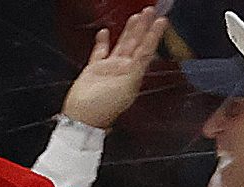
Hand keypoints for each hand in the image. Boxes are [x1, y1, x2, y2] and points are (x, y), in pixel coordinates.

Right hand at [61, 4, 170, 131]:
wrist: (82, 119)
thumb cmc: (103, 109)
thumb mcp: (126, 88)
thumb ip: (135, 70)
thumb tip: (143, 56)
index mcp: (133, 75)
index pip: (147, 50)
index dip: (154, 35)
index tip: (161, 21)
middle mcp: (123, 70)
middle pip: (136, 43)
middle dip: (144, 27)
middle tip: (150, 11)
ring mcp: (108, 69)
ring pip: (121, 44)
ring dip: (129, 30)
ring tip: (136, 16)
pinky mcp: (93, 70)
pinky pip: (100, 52)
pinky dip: (102, 42)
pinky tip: (105, 32)